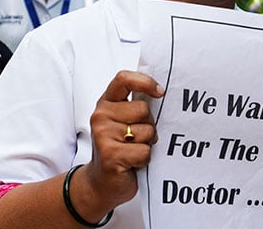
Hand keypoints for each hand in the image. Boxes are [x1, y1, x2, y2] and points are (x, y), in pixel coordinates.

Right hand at [84, 70, 163, 206]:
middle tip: (138, 138)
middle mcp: (100, 115)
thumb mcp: (122, 122)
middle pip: (143, 109)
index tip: (160, 92)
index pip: (124, 79)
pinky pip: (144, 151)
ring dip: (147, 144)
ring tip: (133, 151)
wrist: (101, 183)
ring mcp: (103, 134)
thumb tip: (162, 93)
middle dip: (149, 125)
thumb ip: (134, 106)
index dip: (145, 82)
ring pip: (146, 131)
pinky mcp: (110, 154)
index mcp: (106, 103)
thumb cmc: (118, 149)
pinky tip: (132, 163)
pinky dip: (144, 160)